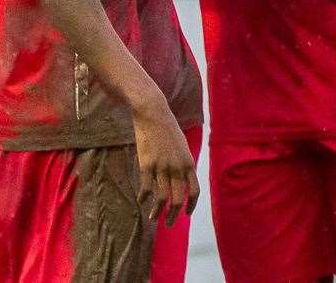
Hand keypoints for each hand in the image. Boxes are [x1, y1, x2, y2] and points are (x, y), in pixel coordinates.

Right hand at [131, 93, 198, 226]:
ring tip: (152, 218)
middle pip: (177, 199)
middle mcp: (177, 168)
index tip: (185, 214)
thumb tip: (181, 177)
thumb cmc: (166, 126)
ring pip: (161, 197)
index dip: (190, 205)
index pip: (194, 191)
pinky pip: (146, 187)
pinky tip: (141, 201)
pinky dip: (144, 197)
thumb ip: (182, 162)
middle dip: (172, 215)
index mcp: (188, 163)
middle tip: (167, 223)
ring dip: (157, 211)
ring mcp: (162, 166)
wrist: (152, 112)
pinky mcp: (146, 163)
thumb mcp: (181, 145)